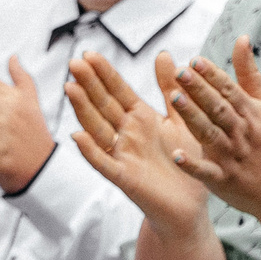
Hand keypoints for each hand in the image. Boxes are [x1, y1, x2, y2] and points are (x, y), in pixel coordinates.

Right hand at [65, 50, 208, 239]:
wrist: (190, 206)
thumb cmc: (186, 162)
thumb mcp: (182, 120)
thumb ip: (170, 89)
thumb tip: (164, 54)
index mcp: (140, 119)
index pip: (117, 91)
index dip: (104, 73)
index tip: (88, 53)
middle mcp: (126, 134)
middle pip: (103, 105)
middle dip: (89, 84)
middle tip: (74, 62)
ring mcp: (122, 155)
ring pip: (98, 129)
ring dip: (83, 110)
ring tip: (69, 88)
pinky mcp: (124, 178)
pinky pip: (104, 164)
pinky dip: (91, 151)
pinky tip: (78, 137)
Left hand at [164, 38, 260, 221]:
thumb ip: (248, 73)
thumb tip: (241, 37)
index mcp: (250, 112)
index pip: (229, 90)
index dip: (213, 75)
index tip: (195, 60)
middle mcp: (240, 132)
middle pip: (218, 108)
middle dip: (199, 90)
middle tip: (180, 72)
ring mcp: (232, 156)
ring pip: (210, 134)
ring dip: (193, 117)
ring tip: (174, 99)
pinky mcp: (224, 179)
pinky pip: (206, 172)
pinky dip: (192, 164)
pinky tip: (175, 155)